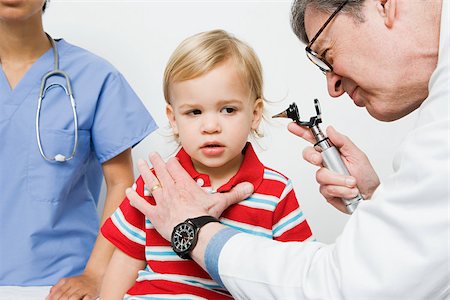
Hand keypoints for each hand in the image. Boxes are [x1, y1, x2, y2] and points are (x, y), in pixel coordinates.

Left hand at [46, 272, 99, 299]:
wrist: (95, 275)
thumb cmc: (81, 280)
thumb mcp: (68, 280)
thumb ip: (57, 287)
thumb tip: (47, 296)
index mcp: (69, 281)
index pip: (59, 292)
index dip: (54, 298)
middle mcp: (76, 285)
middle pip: (65, 296)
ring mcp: (84, 289)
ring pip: (74, 297)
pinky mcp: (91, 293)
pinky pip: (86, 299)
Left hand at [127, 152, 253, 240]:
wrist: (194, 233)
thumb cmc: (205, 218)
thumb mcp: (221, 202)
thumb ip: (235, 193)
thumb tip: (250, 187)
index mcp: (185, 184)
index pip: (176, 168)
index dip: (172, 162)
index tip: (170, 159)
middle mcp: (171, 189)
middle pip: (162, 171)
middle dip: (156, 162)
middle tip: (152, 155)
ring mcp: (161, 201)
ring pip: (150, 183)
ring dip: (145, 172)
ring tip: (141, 164)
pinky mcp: (154, 214)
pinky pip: (141, 204)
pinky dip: (134, 198)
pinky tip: (128, 191)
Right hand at [288, 123, 379, 212]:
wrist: (371, 197)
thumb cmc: (366, 176)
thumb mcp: (358, 155)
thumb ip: (343, 141)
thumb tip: (330, 129)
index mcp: (333, 151)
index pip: (315, 139)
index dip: (302, 132)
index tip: (293, 126)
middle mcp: (326, 163)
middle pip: (308, 155)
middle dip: (312, 156)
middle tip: (319, 160)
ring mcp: (325, 178)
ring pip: (320, 175)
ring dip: (338, 179)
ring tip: (352, 182)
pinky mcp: (325, 191)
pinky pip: (326, 189)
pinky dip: (340, 190)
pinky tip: (349, 191)